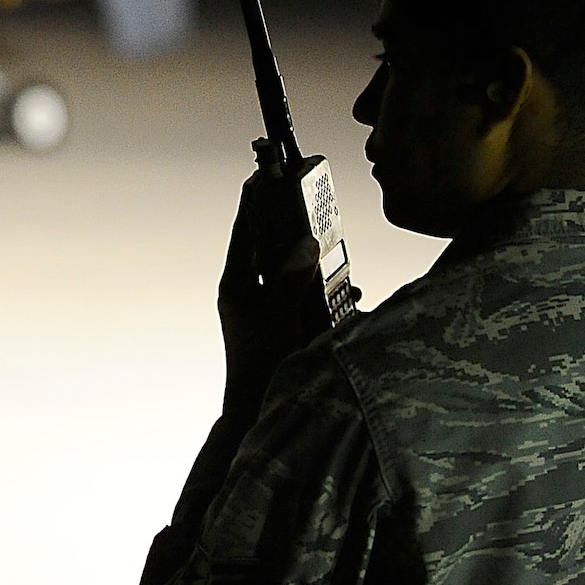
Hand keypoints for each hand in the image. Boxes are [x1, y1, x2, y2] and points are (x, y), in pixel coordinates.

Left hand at [218, 167, 323, 405]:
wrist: (256, 408)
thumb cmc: (261, 363)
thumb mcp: (279, 314)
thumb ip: (292, 277)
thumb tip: (305, 241)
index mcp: (237, 283)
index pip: (245, 231)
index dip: (254, 202)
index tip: (262, 176)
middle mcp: (249, 291)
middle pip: (272, 248)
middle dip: (294, 232)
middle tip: (313, 210)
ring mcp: (265, 307)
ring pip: (291, 272)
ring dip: (314, 264)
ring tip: (336, 254)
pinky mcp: (282, 321)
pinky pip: (303, 296)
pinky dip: (323, 292)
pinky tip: (347, 292)